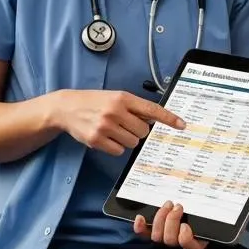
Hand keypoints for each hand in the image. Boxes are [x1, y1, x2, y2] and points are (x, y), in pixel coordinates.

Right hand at [50, 90, 185, 155]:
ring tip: (112, 130)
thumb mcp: (113, 97)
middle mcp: (115, 111)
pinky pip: (119, 151)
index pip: (151, 109)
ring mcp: (105, 126)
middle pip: (143, 131)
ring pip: (132, 143)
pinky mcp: (97, 140)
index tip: (182, 125)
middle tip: (124, 125)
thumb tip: (153, 120)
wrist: (66, 107)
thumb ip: (133, 107)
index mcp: (122, 98)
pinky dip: (115, 146)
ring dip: (126, 139)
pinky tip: (105, 137)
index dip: (168, 118)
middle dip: (137, 131)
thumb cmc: (93, 102)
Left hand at [134, 202, 207, 248]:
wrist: (193, 216)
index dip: (185, 237)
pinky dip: (140, 227)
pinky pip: (143, 235)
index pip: (188, 248)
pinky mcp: (152, 234)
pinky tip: (140, 218)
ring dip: (161, 217)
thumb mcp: (205, 220)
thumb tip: (191, 223)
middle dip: (172, 220)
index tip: (186, 225)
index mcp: (194, 248)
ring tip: (168, 205)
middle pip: (170, 240)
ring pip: (157, 236)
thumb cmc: (201, 220)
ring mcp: (164, 242)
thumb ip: (201, 221)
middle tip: (177, 207)